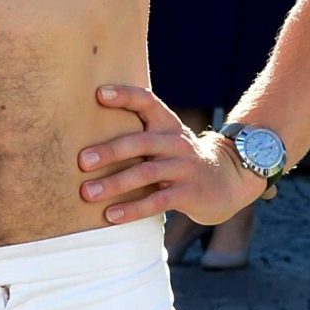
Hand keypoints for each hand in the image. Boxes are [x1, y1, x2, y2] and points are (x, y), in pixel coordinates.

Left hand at [77, 83, 264, 226]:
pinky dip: (132, 209)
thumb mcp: (166, 140)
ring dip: (115, 184)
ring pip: (146, 173)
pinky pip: (157, 201)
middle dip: (109, 151)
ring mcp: (184, 167)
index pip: (147, 101)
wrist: (228, 180)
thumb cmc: (180, 160)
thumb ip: (138, 134)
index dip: (125, 96)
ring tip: (87, 193)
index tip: (98, 94)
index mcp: (167, 124)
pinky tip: (111, 215)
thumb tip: (86, 138)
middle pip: (140, 142)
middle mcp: (176, 142)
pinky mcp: (189, 193)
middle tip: (81, 161)